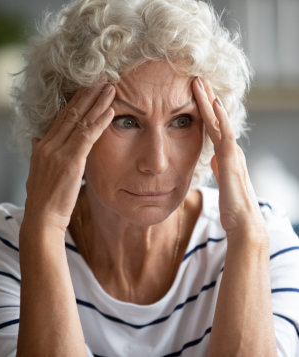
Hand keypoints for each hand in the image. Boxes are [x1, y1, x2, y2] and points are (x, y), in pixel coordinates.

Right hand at [23, 84, 114, 232]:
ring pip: (79, 121)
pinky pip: (87, 136)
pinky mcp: (70, 162)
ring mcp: (58, 152)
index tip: (89, 88)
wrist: (42, 218)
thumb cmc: (45, 198)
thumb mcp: (38, 171)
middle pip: (70, 113)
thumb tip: (38, 139)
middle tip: (103, 80)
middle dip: (88, 95)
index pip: (61, 117)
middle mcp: (48, 144)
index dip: (76, 101)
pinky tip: (111, 112)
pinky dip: (100, 122)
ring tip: (111, 89)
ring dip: (97, 103)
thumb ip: (40, 153)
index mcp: (42, 145)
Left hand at [192, 78, 266, 241]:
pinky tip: (215, 102)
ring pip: (219, 121)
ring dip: (209, 100)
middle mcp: (229, 149)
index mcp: (224, 154)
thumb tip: (212, 158)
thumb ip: (218, 166)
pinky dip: (221, 117)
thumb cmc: (231, 205)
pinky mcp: (231, 160)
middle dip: (205, 97)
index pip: (212, 126)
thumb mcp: (221, 179)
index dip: (203, 109)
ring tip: (199, 81)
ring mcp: (231, 153)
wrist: (243, 222)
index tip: (192, 93)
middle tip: (195, 78)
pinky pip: (225, 134)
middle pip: (215, 118)